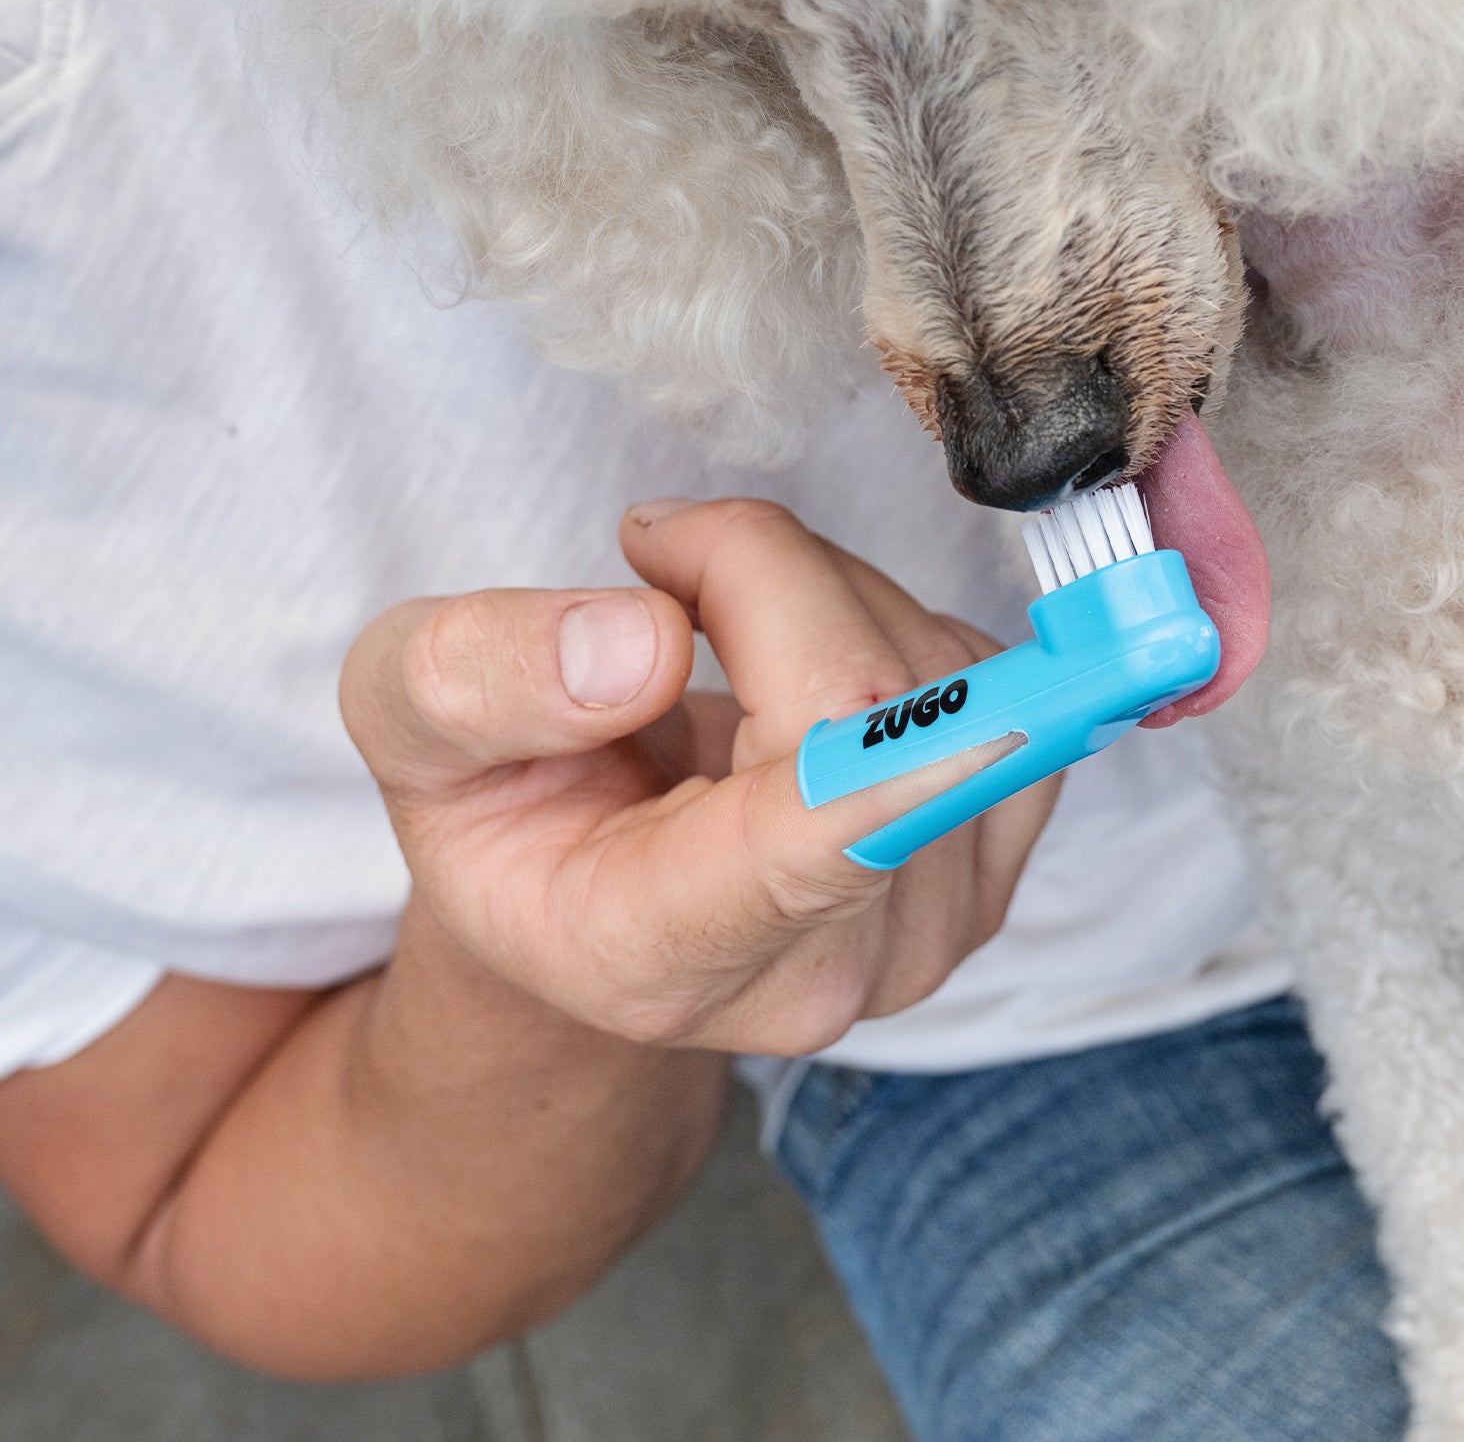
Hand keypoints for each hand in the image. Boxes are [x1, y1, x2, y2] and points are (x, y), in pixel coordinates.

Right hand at [339, 499, 1057, 1055]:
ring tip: (723, 634)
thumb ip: (478, 676)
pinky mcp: (985, 864)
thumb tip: (638, 642)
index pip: (801, 855)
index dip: (893, 769)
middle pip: (869, 704)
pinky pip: (992, 682)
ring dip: (828, 593)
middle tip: (663, 561)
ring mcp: (923, 932)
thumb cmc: (499, 806)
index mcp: (651, 949)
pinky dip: (898, 628)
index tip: (983, 716)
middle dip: (767, 570)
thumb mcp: (405, 716)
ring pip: (942, 674)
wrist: (585, 889)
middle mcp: (813, 970)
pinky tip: (806, 672)